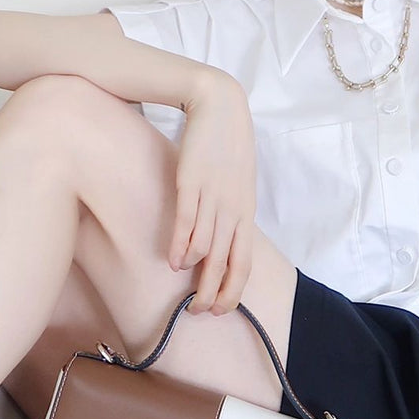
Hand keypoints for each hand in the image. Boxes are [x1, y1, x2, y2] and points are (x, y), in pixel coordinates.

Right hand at [168, 71, 255, 314]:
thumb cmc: (228, 147)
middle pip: (226, 262)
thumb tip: (220, 241)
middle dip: (213, 292)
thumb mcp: (237, 184)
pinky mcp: (193, 183)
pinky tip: (174, 261)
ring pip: (206, 247)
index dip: (233, 289)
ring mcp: (214, 197)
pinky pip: (187, 222)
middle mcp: (233, 209)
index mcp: (245, 212)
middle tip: (199, 312)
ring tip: (182, 288)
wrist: (220, 107)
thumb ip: (231, 213)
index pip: (244, 261)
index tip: (221, 310)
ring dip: (195, 272)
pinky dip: (181, 245)